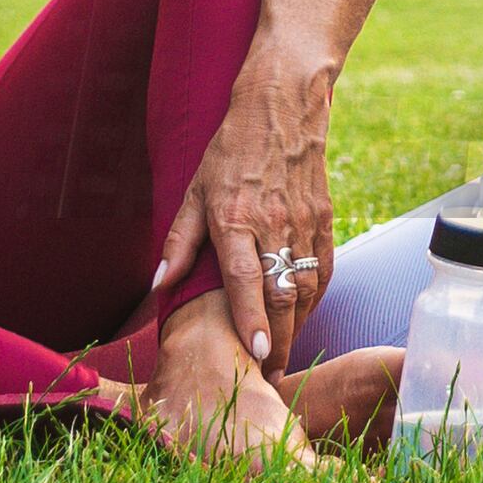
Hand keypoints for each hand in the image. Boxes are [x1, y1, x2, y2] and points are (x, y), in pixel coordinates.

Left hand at [158, 45, 339, 366]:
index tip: (256, 353)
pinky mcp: (325, 218)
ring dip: (295, 325)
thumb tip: (158, 284)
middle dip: (277, 339)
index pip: (247, 278)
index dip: (251, 318)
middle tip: (269, 373)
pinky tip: (300, 315)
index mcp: (236, 218)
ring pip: (306, 286)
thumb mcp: (194, 190)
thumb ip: (179, 241)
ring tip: (281, 352)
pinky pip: (323, 268)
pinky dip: (313, 298)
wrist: (282, 109)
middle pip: (281, 293)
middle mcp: (274, 223)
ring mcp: (304, 222)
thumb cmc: (231, 150)